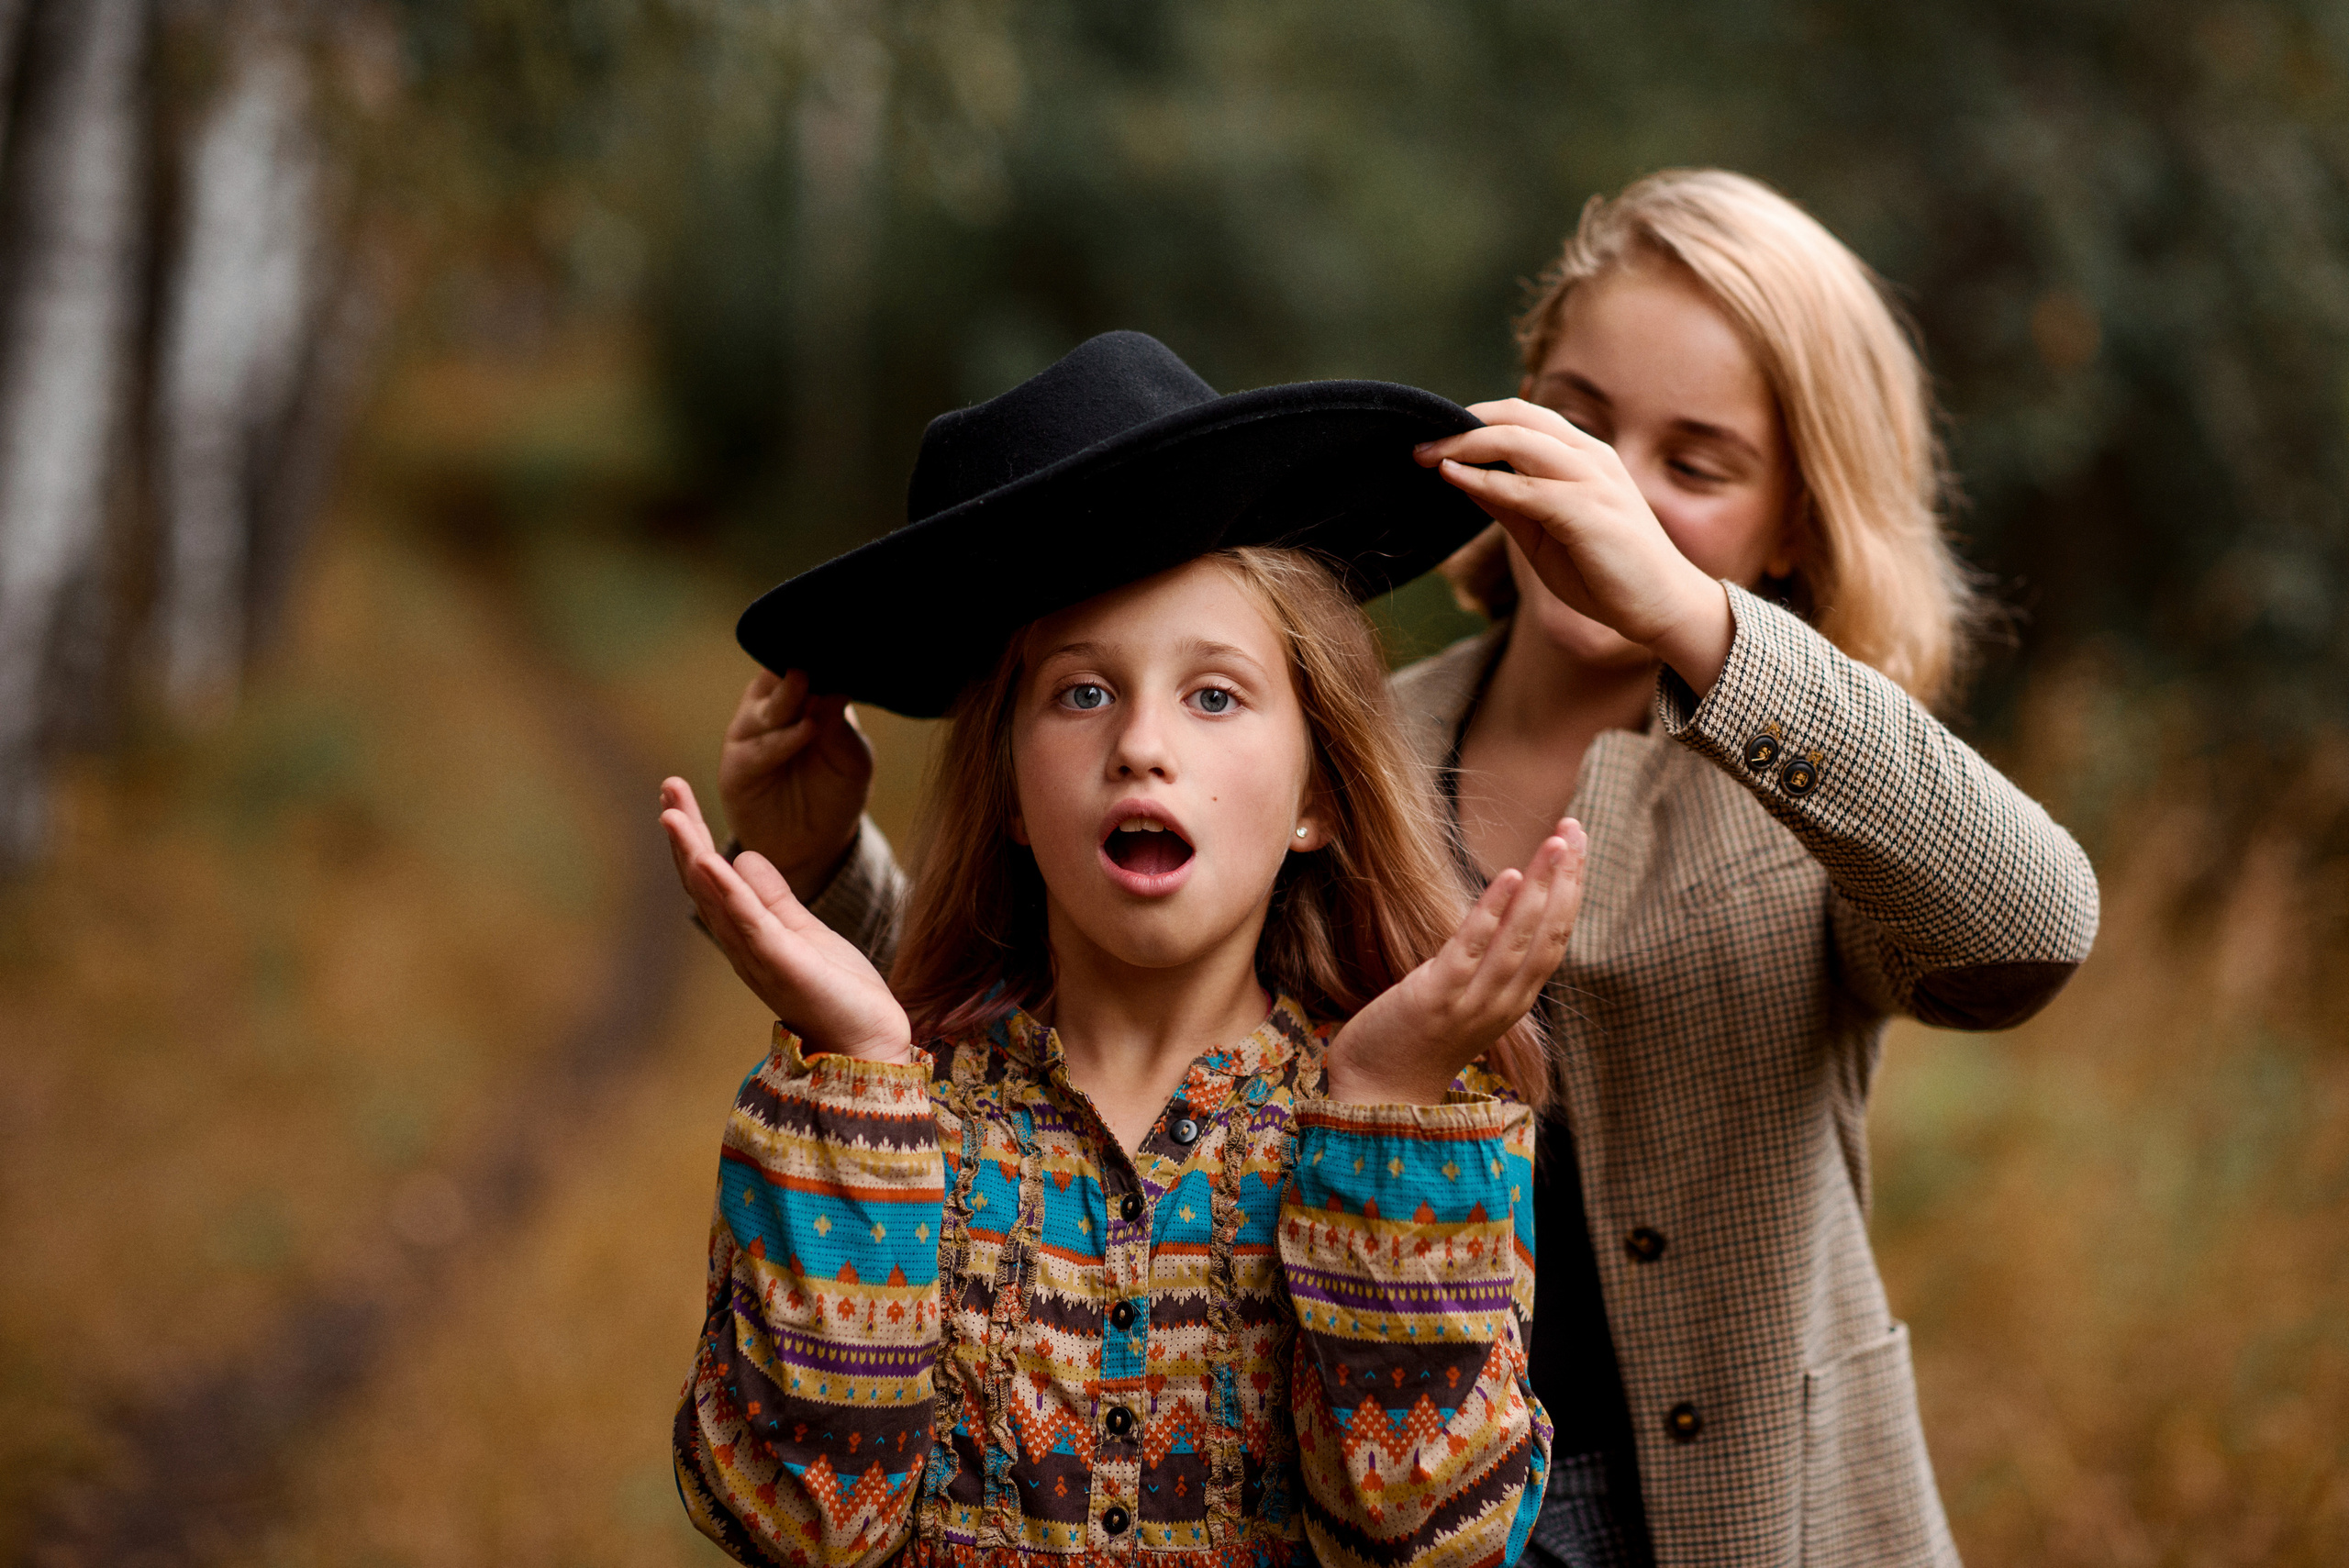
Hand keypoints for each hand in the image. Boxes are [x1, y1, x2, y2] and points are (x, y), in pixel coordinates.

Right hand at [661, 777, 914, 1064]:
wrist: (869, 1044)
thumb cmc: (837, 994)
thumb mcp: (804, 931)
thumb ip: (774, 898)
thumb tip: (742, 855)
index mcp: (748, 933)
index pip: (712, 876)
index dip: (692, 836)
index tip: (677, 795)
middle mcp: (742, 944)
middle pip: (703, 881)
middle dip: (684, 834)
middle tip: (669, 785)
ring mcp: (758, 955)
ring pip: (716, 898)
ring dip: (692, 855)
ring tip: (672, 814)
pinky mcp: (781, 965)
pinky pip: (749, 923)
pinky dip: (728, 891)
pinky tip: (711, 862)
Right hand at [718, 669, 873, 897]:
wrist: (815, 846)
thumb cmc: (837, 791)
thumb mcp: (851, 757)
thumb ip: (841, 724)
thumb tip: (839, 687)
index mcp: (800, 696)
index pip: (805, 661)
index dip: (818, 648)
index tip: (837, 631)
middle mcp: (771, 709)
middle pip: (779, 676)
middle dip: (797, 662)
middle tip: (818, 648)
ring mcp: (750, 736)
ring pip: (766, 708)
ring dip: (788, 694)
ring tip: (808, 679)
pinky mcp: (738, 769)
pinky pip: (758, 750)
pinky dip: (783, 739)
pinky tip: (808, 729)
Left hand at [1324, 819, 1587, 1105]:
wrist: (1378, 1092)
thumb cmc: (1417, 1037)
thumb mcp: (1463, 993)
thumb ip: (1486, 957)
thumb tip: (1501, 906)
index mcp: (1515, 998)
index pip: (1555, 936)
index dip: (1570, 888)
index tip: (1577, 841)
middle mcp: (1504, 1001)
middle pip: (1548, 933)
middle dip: (1566, 879)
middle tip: (1576, 828)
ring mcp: (1472, 1002)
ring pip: (1520, 939)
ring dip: (1541, 887)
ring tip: (1556, 843)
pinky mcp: (1437, 999)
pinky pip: (1471, 950)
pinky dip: (1494, 913)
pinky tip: (1508, 876)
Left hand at [1416, 400, 1734, 692]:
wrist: (1662, 607)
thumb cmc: (1604, 572)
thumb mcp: (1543, 533)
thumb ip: (1508, 502)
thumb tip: (1460, 476)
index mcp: (1583, 455)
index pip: (1522, 417)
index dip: (1474, 419)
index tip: (1433, 435)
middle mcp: (1590, 457)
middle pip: (1517, 417)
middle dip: (1461, 425)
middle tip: (1417, 442)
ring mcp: (1593, 481)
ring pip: (1519, 441)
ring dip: (1466, 445)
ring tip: (1426, 455)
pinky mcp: (1589, 512)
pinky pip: (1528, 488)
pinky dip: (1485, 480)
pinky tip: (1453, 478)